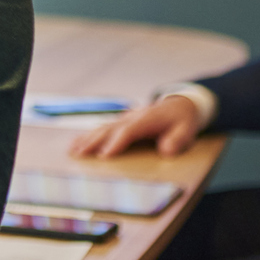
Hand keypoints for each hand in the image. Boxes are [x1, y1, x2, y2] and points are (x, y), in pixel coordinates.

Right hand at [67, 94, 203, 158]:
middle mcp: (132, 117)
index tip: (104, 155)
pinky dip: (88, 136)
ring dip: (87, 139)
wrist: (180, 104)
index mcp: (147, 119)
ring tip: (73, 150)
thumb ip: (177, 140)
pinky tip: (77, 143)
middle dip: (94, 142)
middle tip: (80, 154)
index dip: (116, 142)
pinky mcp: (121, 122)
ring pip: (102, 128)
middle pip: (110, 129)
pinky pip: (102, 128)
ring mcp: (125, 118)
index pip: (129, 131)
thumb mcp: (187, 130)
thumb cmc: (182, 121)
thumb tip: (166, 151)